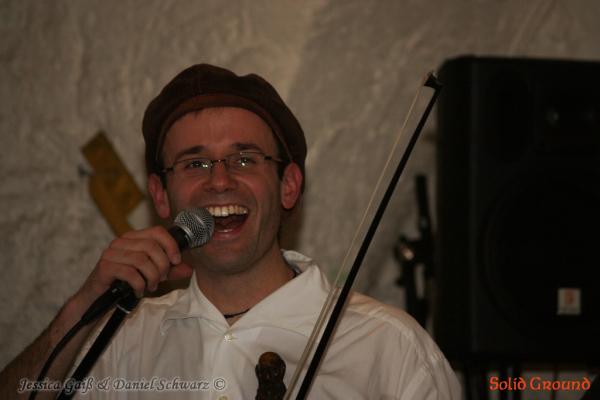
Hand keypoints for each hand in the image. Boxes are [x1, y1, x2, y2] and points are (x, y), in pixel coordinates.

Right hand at [74, 226, 192, 308]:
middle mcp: (121, 242)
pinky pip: (130, 273)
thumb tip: (189, 269)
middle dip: (162, 265)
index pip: (157, 231)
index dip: (171, 245)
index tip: (177, 261)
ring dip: (152, 276)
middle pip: (151, 246)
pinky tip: (138, 291)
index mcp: (133, 238)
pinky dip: (139, 284)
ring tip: (151, 286)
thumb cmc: (124, 284)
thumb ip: (169, 271)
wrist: (96, 299)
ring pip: (142, 260)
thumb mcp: (151, 275)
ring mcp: (111, 253)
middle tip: (161, 279)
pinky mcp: (105, 267)